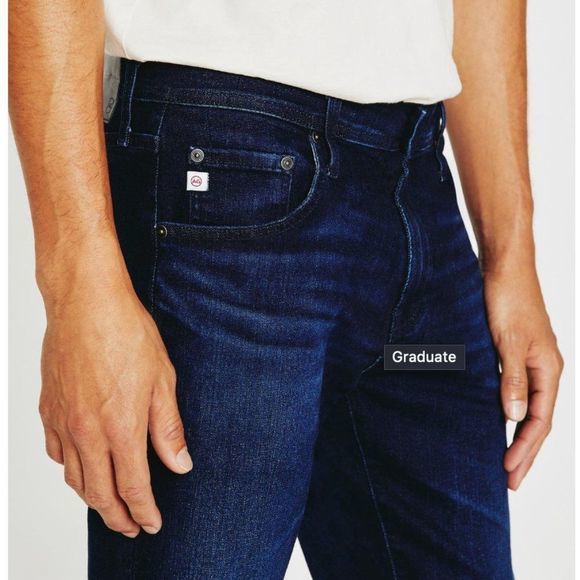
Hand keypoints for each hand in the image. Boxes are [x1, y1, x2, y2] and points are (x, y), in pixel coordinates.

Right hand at [38, 276, 191, 537]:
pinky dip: (70, 469)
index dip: (144, 511)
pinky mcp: (49, 409)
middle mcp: (87, 432)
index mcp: (121, 428)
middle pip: (99, 493)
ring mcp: (63, 422)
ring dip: (92, 498)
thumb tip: (180, 464)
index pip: (133, 487)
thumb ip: (168, 428)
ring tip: (108, 505)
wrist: (86, 303)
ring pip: (74, 478)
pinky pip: (56, 453)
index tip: (152, 524)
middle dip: (117, 517)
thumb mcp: (162, 380)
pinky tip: (81, 467)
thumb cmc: (126, 334)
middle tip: (130, 528)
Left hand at [484, 266, 562, 489]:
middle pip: (537, 419)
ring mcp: (532, 361)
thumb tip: (514, 418)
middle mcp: (545, 368)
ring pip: (529, 407)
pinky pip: (519, 391)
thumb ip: (512, 380)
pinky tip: (500, 420)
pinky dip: (511, 411)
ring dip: (519, 435)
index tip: (508, 472)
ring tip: (507, 459)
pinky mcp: (518, 353)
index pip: (540, 421)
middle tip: (510, 480)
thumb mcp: (508, 342)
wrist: (505, 267)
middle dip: (525, 451)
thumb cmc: (509, 298)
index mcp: (548, 369)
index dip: (524, 449)